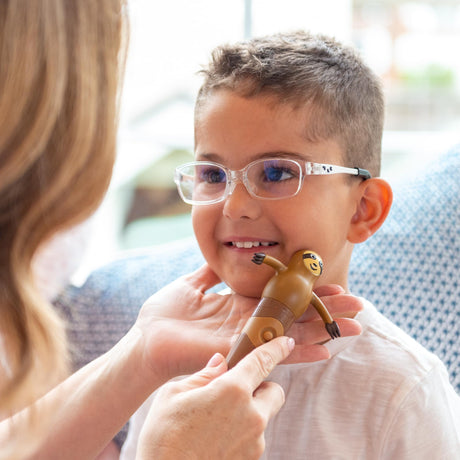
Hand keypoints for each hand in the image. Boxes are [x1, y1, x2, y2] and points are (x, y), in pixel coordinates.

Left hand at [132, 265, 361, 381]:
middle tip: (358, 305)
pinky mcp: (238, 351)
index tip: (331, 283)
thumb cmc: (165, 313)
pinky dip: (299, 351)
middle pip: (295, 315)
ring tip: (353, 326)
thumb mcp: (193, 283)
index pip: (281, 296)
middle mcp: (250, 322)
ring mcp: (246, 338)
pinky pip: (274, 352)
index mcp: (240, 304)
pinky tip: (325, 349)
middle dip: (326, 310)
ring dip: (323, 329)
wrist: (146, 339)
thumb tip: (226, 256)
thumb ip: (213, 272)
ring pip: (293, 333)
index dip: (306, 291)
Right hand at [136, 336, 293, 459]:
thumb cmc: (163, 437)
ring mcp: (255, 441)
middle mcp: (251, 414)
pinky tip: (217, 437)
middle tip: (238, 390)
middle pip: (275, 391)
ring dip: (250, 411)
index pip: (263, 361)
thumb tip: (220, 362)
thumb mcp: (173, 395)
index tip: (286, 342)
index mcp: (232, 390)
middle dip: (263, 386)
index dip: (276, 348)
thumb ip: (203, 375)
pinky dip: (243, 432)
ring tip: (218, 420)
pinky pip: (254, 437)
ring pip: (264, 416)